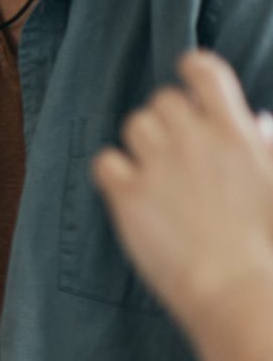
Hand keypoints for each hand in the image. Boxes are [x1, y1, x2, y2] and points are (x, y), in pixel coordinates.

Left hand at [92, 50, 272, 327]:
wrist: (238, 289)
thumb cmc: (269, 244)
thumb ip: (267, 148)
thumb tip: (259, 123)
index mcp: (236, 133)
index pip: (203, 71)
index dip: (192, 71)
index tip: (190, 86)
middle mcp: (194, 140)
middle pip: (163, 100)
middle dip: (170, 119)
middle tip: (180, 151)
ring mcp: (157, 166)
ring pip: (135, 125)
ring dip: (143, 143)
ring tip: (159, 173)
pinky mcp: (127, 196)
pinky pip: (105, 162)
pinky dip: (114, 172)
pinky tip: (130, 191)